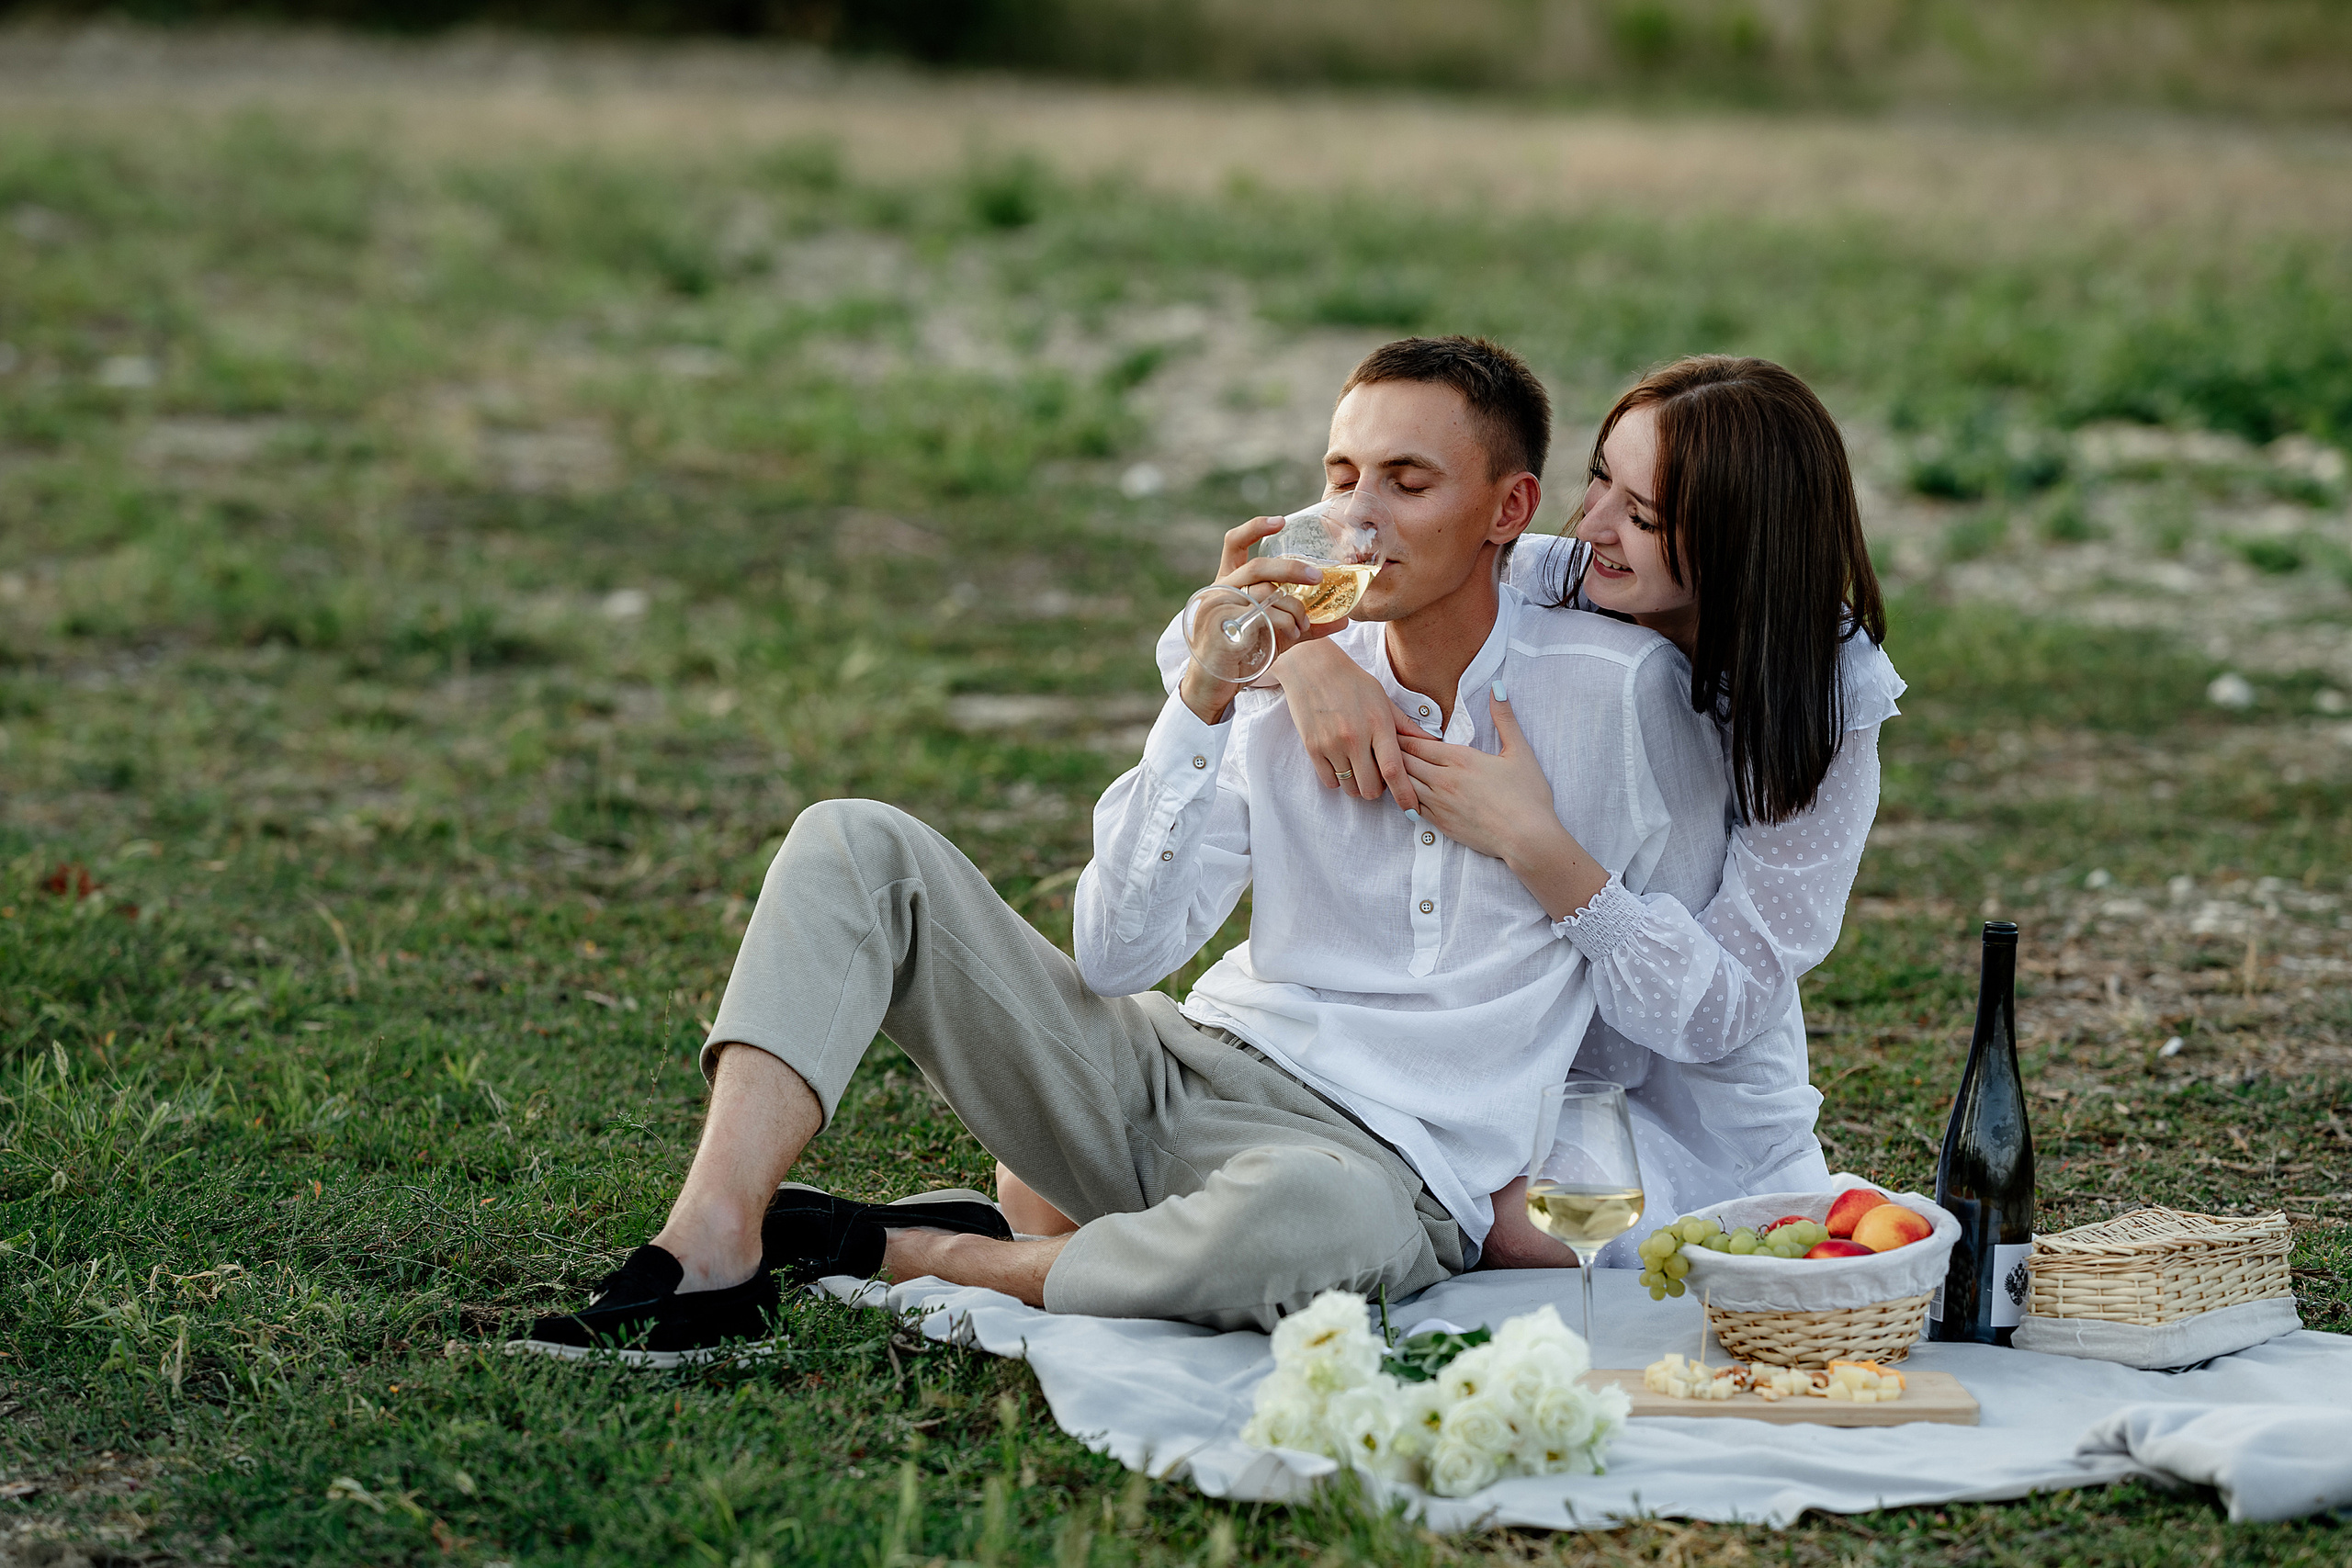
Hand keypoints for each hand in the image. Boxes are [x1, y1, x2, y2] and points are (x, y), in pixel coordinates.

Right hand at [1177, 517, 1335, 722]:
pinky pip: (1261, 620)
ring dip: (1292, 609)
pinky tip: (1290, 636)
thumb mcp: (1276, 633)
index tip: (1281, 521)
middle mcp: (1220, 588)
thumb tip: (1343, 619)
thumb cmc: (1244, 653)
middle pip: (1258, 566)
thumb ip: (1306, 623)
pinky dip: (1283, 626)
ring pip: (1264, 595)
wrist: (1213, 685)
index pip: (1235, 543)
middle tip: (1318, 577)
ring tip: (1303, 626)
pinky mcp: (1220, 629)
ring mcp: (1217, 607)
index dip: (1256, 528)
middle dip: (1292, 569)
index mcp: (1230, 581)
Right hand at [1270, 639, 1422, 806]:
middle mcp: (1355, 737)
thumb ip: (1406, 726)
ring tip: (1357, 766)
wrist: (1311, 667)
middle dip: (1377, 790)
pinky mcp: (1312, 748)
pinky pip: (1329, 782)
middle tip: (1377, 776)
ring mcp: (1331, 744)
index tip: (1413, 809)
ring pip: (1350, 789)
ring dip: (1357, 785)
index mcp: (1378, 725)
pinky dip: (1337, 779)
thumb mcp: (1383, 700)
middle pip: (1371, 788)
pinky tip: (1340, 763)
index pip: (1394, 770)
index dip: (1405, 794)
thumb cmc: (1352, 682)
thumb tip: (1433, 743)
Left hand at [1396, 688, 1608, 917]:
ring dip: (1394, 774)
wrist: (1527, 839)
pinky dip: (1402, 796)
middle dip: (1391, 751)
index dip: (1401, 735)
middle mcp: (1443, 780)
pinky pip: (1412, 807)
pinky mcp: (1441, 825)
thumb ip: (1505, 719)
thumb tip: (1498, 687)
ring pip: (1404, 784)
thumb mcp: (1520, 752)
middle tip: (1377, 742)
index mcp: (1460, 759)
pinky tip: (1399, 792)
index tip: (1389, 727)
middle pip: (1406, 761)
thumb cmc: (1528, 796)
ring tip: (1382, 765)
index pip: (1418, 743)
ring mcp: (1439, 804)